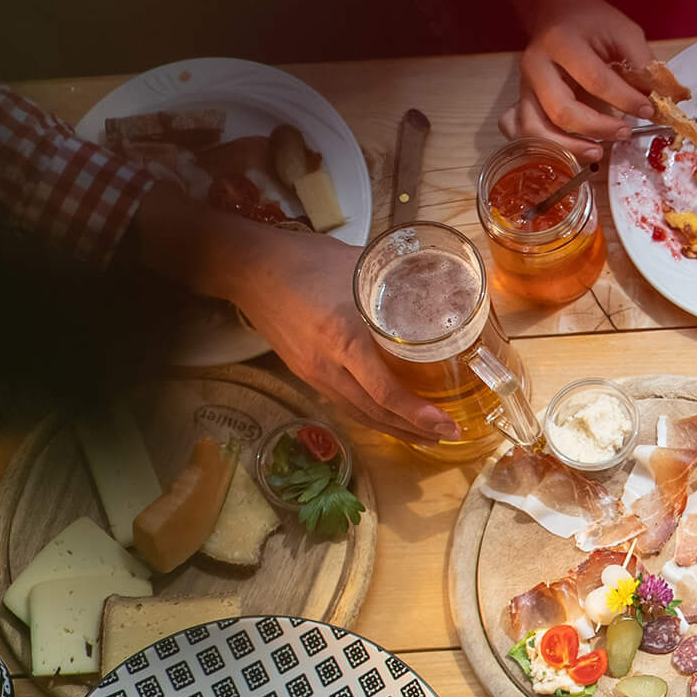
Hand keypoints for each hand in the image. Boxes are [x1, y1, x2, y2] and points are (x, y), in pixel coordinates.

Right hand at [219, 228, 454, 442]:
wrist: (248, 267)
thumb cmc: (303, 260)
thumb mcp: (356, 265)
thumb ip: (396, 277)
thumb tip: (435, 283)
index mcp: (343, 338)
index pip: (383, 391)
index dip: (417, 413)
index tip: (447, 424)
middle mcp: (326, 365)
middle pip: (375, 413)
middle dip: (414, 430)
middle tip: (448, 435)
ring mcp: (313, 373)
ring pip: (359, 413)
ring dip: (394, 429)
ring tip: (425, 436)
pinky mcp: (305, 373)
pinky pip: (344, 404)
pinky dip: (371, 416)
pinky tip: (388, 419)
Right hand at [503, 0, 655, 155]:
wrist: (557, 10)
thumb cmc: (592, 22)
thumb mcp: (623, 31)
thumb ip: (643, 64)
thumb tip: (664, 99)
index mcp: (562, 42)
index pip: (595, 80)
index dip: (624, 100)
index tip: (649, 111)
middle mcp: (536, 65)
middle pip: (562, 111)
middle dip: (598, 128)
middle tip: (625, 132)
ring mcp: (525, 86)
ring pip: (538, 128)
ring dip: (570, 147)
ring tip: (598, 150)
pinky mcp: (522, 100)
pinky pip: (524, 131)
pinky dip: (545, 147)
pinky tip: (570, 151)